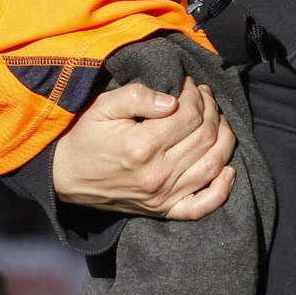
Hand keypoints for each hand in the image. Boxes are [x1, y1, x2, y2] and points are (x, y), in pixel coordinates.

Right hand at [53, 75, 235, 219]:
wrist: (66, 177)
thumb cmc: (86, 136)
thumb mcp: (103, 106)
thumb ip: (137, 96)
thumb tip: (172, 100)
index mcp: (143, 145)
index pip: (190, 115)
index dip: (196, 95)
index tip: (189, 84)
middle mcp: (158, 174)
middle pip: (206, 136)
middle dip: (211, 109)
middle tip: (203, 96)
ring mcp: (163, 195)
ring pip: (213, 164)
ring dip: (223, 137)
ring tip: (216, 119)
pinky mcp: (164, 209)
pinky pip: (202, 206)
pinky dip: (222, 190)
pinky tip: (229, 170)